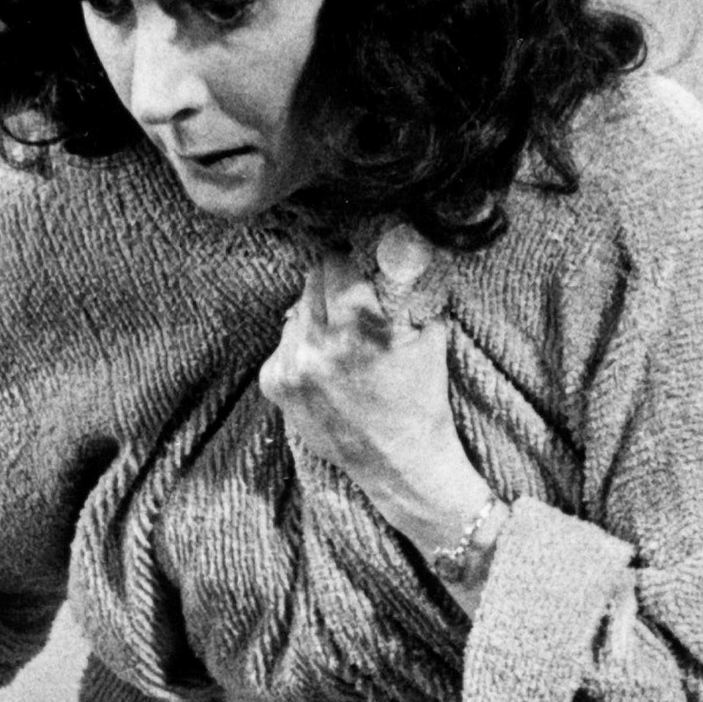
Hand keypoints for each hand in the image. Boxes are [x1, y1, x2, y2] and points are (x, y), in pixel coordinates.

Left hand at [260, 247, 487, 550]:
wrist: (400, 464)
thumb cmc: (422, 396)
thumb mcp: (428, 332)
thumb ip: (409, 283)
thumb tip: (401, 237)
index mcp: (358, 324)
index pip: (334, 260)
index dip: (348, 257)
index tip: (356, 262)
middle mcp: (318, 343)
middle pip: (311, 280)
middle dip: (332, 283)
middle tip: (351, 297)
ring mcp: (292, 365)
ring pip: (296, 311)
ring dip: (316, 315)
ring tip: (342, 341)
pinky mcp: (275, 384)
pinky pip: (284, 343)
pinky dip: (302, 346)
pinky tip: (326, 367)